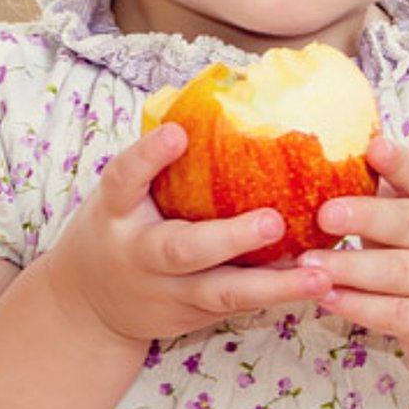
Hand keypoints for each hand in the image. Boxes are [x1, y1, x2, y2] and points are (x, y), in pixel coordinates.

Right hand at [46, 121, 335, 345]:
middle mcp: (141, 255)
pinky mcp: (195, 318)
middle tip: (272, 221)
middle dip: (229, 238)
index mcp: (117, 212)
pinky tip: (318, 284)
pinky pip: (238, 307)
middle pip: (182, 250)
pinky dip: (277, 296)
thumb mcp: (122, 191)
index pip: (125, 178)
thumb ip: (156, 156)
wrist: (90, 308)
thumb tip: (218, 90)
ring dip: (273, 285)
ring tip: (317, 275)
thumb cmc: (121, 224)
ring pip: (222, 293)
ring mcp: (169, 293)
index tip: (177, 133)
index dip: (148, 156)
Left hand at [295, 135, 408, 370]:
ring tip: (310, 261)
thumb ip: (387, 187)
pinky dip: (358, 305)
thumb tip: (329, 160)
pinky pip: (394, 313)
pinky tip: (327, 296)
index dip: (401, 162)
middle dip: (366, 217)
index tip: (374, 147)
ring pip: (398, 272)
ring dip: (350, 267)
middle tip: (325, 214)